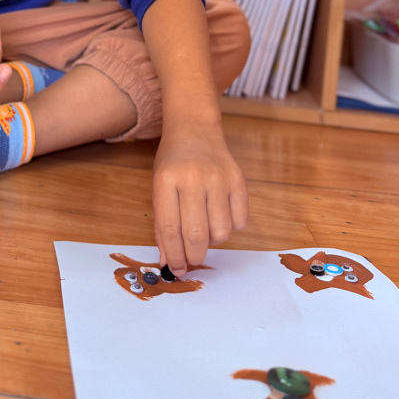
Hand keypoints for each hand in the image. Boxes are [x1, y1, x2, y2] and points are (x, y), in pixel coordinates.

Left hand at [152, 127, 248, 275]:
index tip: (176, 269)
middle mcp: (193, 179)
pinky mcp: (239, 180)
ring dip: (213, 242)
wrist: (195, 129)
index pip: (170, 229)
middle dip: (194, 257)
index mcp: (167, 180)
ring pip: (221, 232)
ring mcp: (218, 178)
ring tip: (205, 229)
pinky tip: (220, 216)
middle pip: (196, 235)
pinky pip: (240, 221)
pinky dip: (231, 228)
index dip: (173, 256)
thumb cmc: (173, 163)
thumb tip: (168, 261)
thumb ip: (162, 224)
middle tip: (192, 260)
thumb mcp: (158, 187)